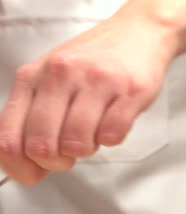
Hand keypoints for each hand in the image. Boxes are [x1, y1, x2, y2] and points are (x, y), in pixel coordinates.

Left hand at [0, 12, 176, 183]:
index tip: (35, 172)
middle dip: (57, 161)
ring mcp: (96, 81)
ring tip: (92, 134)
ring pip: (77, 142)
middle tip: (69, 154)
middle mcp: (60, 76)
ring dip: (86, 149)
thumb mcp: (51, 79)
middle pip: (42, 145)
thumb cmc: (94, 61)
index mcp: (33, 78)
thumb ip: (34, 117)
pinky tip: (111, 125)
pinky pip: (112, 134)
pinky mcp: (129, 90)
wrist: (137, 34)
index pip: (10, 138)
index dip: (22, 167)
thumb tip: (29, 165)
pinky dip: (111, 139)